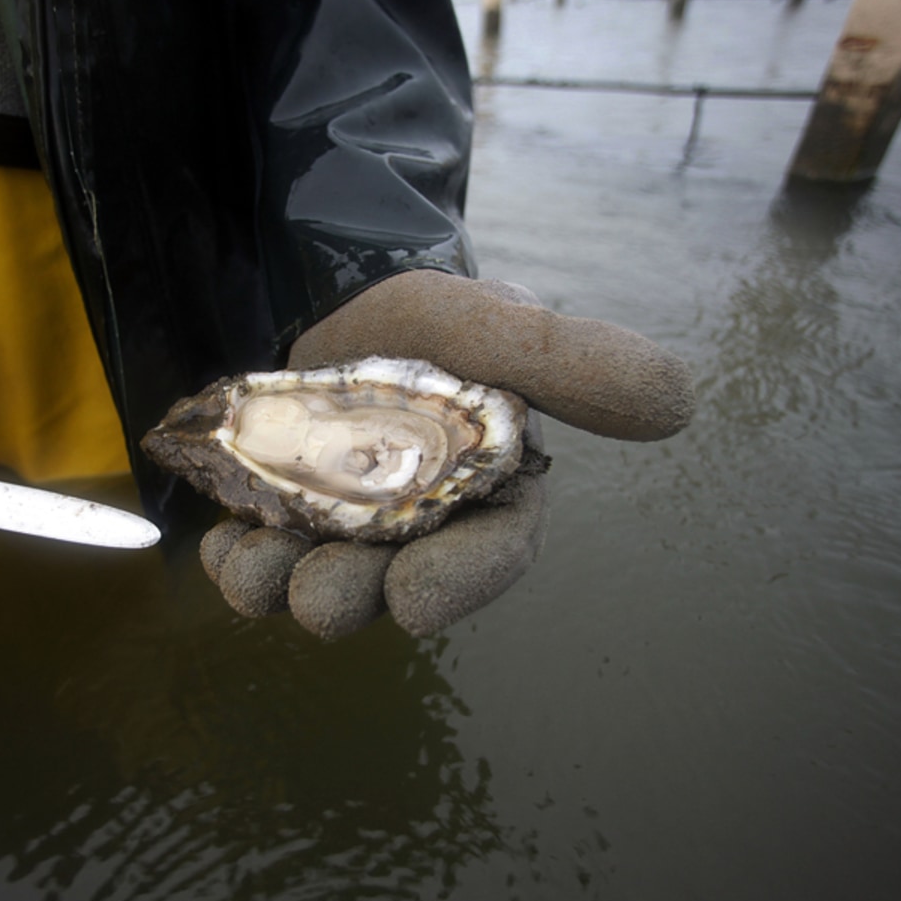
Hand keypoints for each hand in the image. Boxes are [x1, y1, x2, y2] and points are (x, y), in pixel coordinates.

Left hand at [199, 269, 694, 636]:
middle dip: (353, 598)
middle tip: (319, 599)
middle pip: (392, 584)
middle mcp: (425, 531)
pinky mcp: (290, 520)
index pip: (490, 556)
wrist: (354, 298)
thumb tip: (680, 403)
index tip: (415, 601)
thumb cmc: (444, 321)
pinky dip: (239, 557)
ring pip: (319, 580)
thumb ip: (581, 365)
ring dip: (282, 589)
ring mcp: (352, 532)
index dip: (458, 584)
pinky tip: (219, 546)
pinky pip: (263, 554)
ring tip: (250, 575)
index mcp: (493, 497)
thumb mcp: (506, 327)